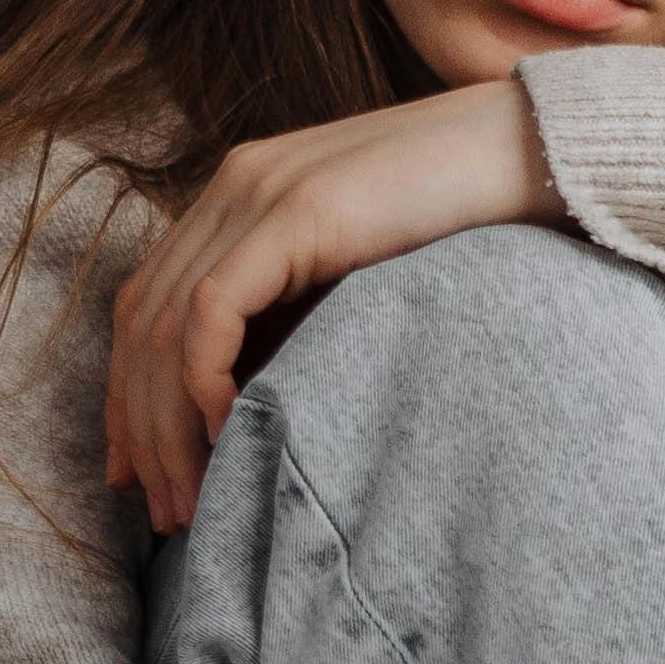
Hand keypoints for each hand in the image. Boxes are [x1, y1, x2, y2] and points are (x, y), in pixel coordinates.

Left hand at [105, 83, 559, 529]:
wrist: (535, 152)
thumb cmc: (466, 222)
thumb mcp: (358, 280)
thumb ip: (298, 322)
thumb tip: (247, 414)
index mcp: (241, 195)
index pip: (148, 306)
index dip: (129, 396)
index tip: (140, 474)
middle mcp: (234, 186)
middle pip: (142, 322)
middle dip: (141, 428)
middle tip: (164, 512)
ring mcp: (257, 192)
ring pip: (166, 325)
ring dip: (168, 425)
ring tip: (191, 498)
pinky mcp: (293, 211)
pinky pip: (212, 312)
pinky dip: (205, 382)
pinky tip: (228, 436)